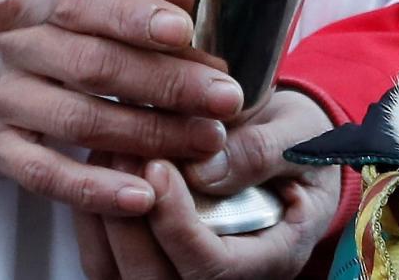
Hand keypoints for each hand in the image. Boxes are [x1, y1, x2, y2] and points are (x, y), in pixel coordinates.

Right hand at [0, 0, 243, 215]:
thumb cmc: (12, 15)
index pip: (86, 2)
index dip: (134, 16)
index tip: (185, 30)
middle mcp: (9, 44)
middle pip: (95, 65)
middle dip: (169, 83)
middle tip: (224, 95)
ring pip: (82, 121)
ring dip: (152, 133)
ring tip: (208, 137)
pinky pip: (45, 175)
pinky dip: (97, 188)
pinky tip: (145, 194)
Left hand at [74, 90, 340, 278]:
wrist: (294, 142)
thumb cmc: (302, 139)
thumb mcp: (301, 133)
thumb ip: (261, 150)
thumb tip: (206, 169)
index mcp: (277, 253)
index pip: (213, 267)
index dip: (178, 224)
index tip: (159, 164)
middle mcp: (234, 276)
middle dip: (130, 221)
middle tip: (121, 154)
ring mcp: (191, 271)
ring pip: (125, 275)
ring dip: (107, 221)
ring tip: (109, 157)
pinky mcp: (160, 258)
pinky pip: (111, 262)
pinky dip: (97, 222)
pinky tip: (102, 172)